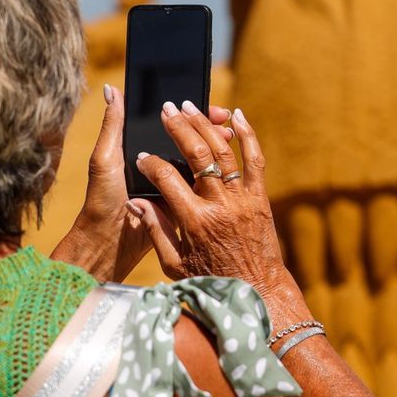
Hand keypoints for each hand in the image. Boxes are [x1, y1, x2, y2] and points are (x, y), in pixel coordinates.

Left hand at [52, 85, 231, 281]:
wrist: (108, 239)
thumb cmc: (103, 197)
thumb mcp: (105, 157)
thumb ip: (113, 124)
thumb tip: (112, 89)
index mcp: (144, 149)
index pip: (172, 126)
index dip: (189, 114)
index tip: (203, 105)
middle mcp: (161, 164)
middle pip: (190, 140)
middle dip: (209, 126)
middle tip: (224, 118)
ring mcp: (174, 184)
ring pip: (200, 161)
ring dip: (217, 147)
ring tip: (229, 135)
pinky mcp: (184, 204)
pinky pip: (202, 187)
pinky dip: (216, 176)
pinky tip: (228, 166)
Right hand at [132, 101, 289, 293]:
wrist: (257, 288)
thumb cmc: (211, 279)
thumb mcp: (175, 263)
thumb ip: (156, 229)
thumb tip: (135, 202)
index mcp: (194, 222)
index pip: (166, 178)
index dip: (151, 163)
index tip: (142, 157)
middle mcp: (220, 206)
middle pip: (197, 154)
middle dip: (179, 128)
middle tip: (166, 110)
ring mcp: (243, 199)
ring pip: (223, 151)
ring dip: (205, 125)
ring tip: (190, 108)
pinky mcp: (260, 198)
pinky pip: (256, 159)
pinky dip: (247, 135)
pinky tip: (237, 116)